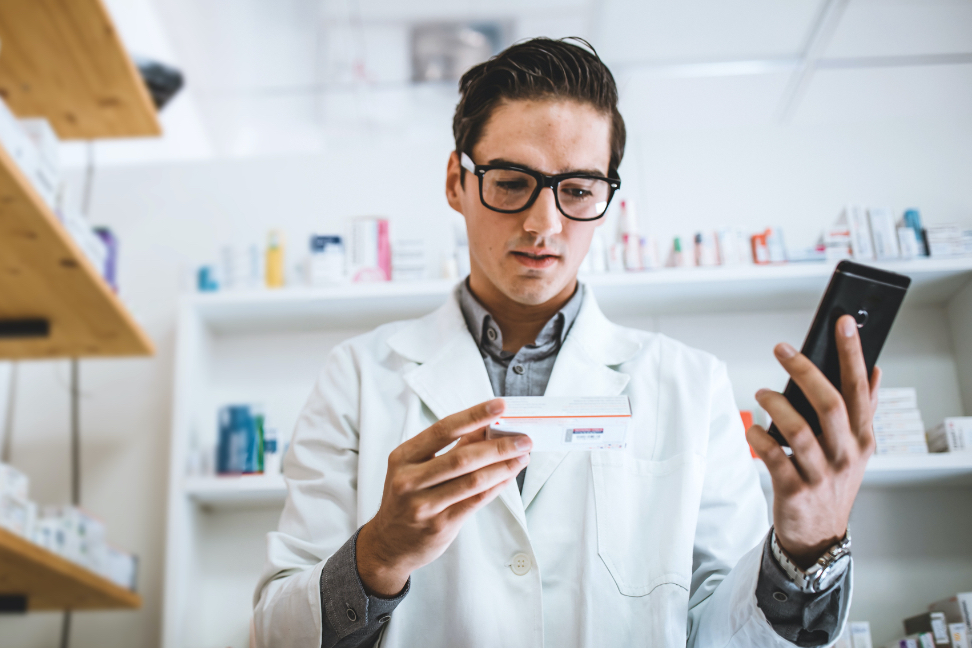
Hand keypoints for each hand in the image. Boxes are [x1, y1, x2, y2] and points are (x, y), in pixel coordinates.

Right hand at [356, 398, 531, 595]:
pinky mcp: (440, 525)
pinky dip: (496, 485)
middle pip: (462, 457)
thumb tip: (486, 425)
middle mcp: (410, 480)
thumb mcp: (418, 467)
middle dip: (498, 446)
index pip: (443, 429)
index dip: (474, 415)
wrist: (389, 544)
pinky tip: (509, 475)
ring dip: (503, 466)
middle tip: (524, 438)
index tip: (499, 406)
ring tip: (522, 456)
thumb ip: (451, 447)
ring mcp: (424, 505)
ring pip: (472, 481)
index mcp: (403, 457)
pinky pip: (475, 501)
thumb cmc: (408, 498)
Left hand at [746, 314, 879, 568]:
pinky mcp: (793, 490)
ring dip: (775, 404)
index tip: (842, 324)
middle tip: (782, 349)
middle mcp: (845, 454)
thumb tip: (875, 370)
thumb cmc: (833, 482)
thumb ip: (865, 409)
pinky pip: (772, 456)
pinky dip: (758, 437)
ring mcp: (820, 474)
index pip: (861, 389)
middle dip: (804, 370)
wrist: (818, 535)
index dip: (852, 355)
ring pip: (798, 430)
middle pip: (830, 404)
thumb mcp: (857, 448)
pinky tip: (752, 429)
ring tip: (761, 392)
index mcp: (862, 438)